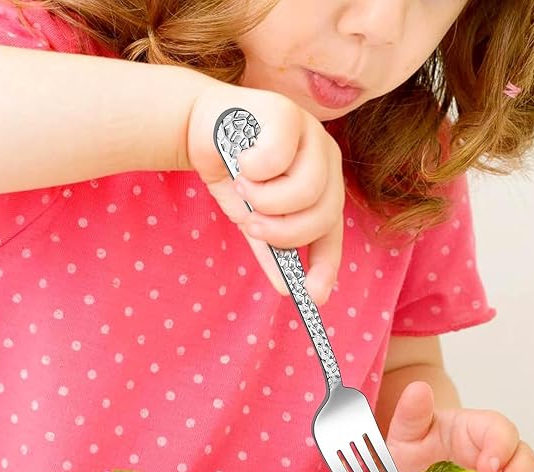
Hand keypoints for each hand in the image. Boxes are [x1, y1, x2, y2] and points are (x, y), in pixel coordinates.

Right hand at [187, 81, 343, 304]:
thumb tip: (287, 289)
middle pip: (323, 214)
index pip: (332, 232)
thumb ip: (272, 248)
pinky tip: (242, 160)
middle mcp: (327, 161)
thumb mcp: (254, 218)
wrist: (201, 129)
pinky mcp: (288, 113)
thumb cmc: (234, 174)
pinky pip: (278, 159)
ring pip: (306, 189)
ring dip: (265, 200)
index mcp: (324, 188)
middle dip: (283, 230)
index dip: (325, 266)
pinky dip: (253, 169)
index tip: (312, 296)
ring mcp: (312, 134)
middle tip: (252, 224)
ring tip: (243, 186)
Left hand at [385, 382, 533, 471]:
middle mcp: (496, 447)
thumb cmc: (414, 449)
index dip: (499, 446)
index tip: (487, 467)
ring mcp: (507, 470)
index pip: (498, 428)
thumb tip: (417, 389)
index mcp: (474, 427)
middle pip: (522, 453)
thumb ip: (412, 412)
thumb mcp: (406, 432)